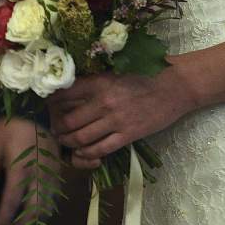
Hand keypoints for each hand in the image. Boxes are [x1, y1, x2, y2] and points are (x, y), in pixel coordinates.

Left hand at [0, 118, 57, 224]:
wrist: (36, 112)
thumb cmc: (11, 126)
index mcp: (20, 168)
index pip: (12, 201)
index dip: (3, 220)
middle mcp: (39, 175)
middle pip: (35, 211)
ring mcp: (51, 175)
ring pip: (47, 208)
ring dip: (34, 220)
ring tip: (17, 223)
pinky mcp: (58, 174)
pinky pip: (54, 200)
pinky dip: (44, 210)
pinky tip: (31, 210)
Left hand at [47, 66, 196, 161]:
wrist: (176, 85)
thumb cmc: (145, 74)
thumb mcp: (114, 70)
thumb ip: (93, 81)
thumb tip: (68, 88)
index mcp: (98, 81)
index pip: (64, 94)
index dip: (51, 103)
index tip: (48, 107)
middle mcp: (103, 101)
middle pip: (68, 120)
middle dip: (57, 128)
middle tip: (55, 130)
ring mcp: (116, 119)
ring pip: (81, 137)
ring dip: (69, 142)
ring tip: (65, 141)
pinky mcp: (128, 134)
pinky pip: (101, 149)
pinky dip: (87, 154)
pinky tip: (82, 153)